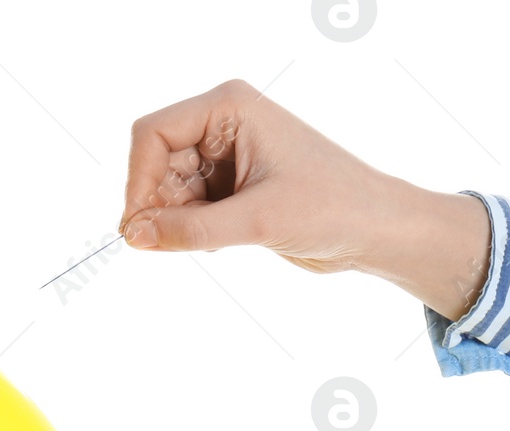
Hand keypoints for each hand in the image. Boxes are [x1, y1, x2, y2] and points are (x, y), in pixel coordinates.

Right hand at [119, 79, 491, 320]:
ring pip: (170, 189)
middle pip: (157, 162)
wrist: (375, 230)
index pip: (153, 133)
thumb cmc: (332, 207)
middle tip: (169, 243)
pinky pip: (189, 208)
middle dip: (158, 204)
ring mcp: (227, 156)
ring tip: (217, 241)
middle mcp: (224, 124)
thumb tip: (134, 236)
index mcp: (230, 107)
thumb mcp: (257, 221)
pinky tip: (223, 243)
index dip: (138, 180)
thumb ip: (190, 230)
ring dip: (178, 221)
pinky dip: (193, 230)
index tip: (137, 226)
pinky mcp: (234, 188)